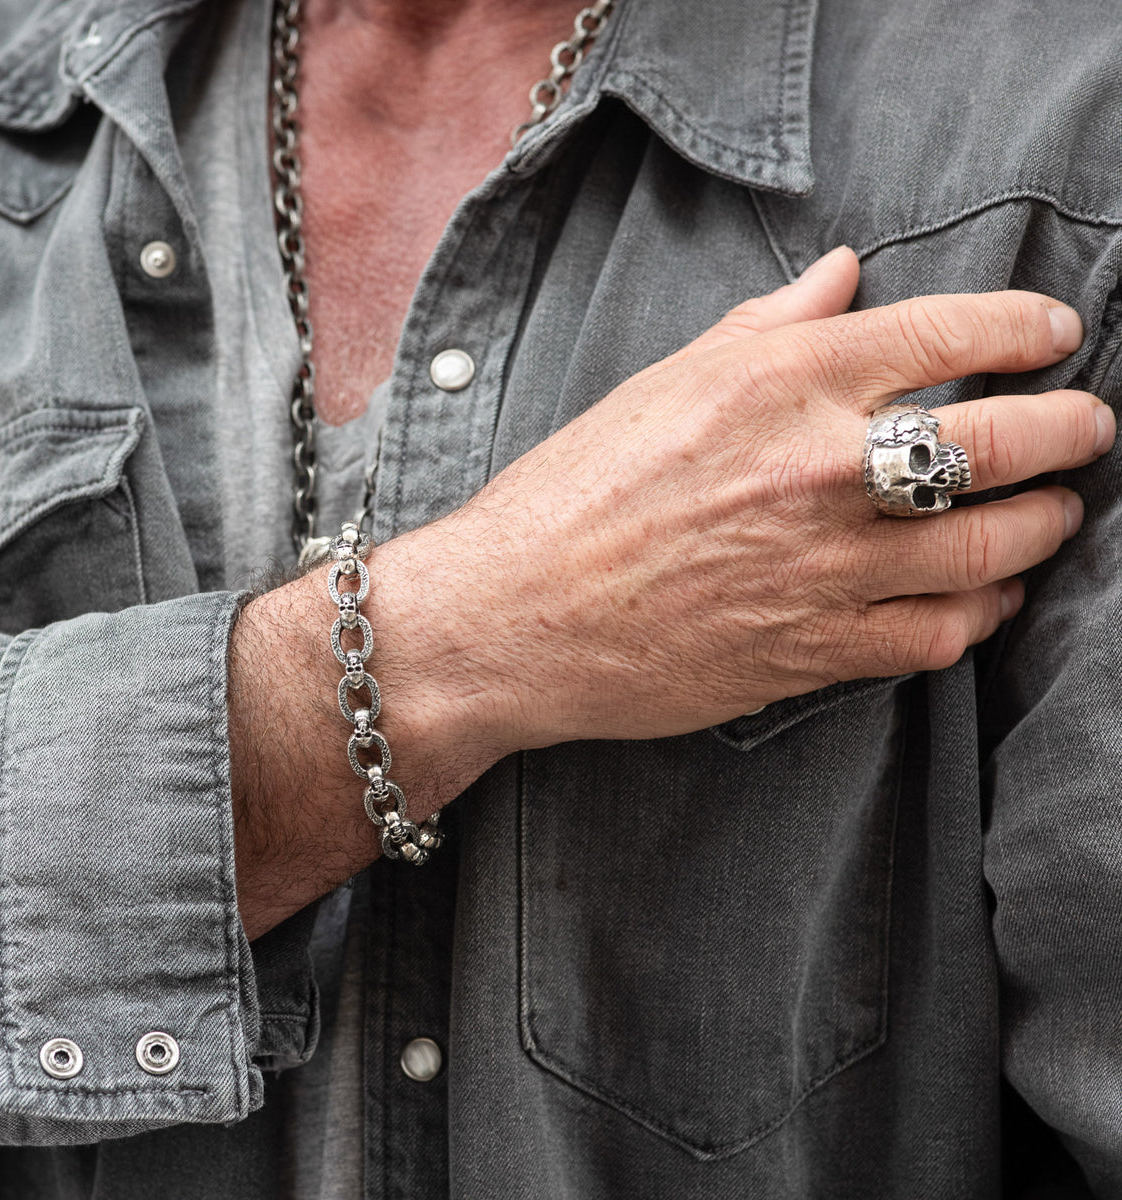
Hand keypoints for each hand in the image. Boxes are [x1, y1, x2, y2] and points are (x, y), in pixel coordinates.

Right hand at [229, 247, 1112, 933]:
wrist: (512, 619)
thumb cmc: (570, 497)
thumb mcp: (658, 384)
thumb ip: (764, 326)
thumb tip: (841, 276)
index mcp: (777, 385)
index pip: (949, 333)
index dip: (1025, 329)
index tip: (1051, 336)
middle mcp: (818, 471)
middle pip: (1004, 443)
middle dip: (1070, 429)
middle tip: (1084, 428)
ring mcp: (823, 570)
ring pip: (991, 547)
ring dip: (1043, 526)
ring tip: (1049, 515)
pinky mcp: (812, 652)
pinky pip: (938, 636)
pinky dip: (981, 615)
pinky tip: (985, 598)